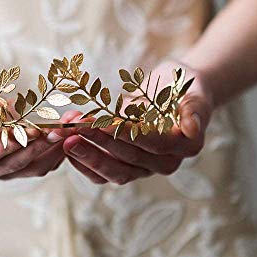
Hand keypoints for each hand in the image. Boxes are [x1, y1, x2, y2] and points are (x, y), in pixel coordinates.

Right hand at [0, 73, 67, 183]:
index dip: (8, 145)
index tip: (29, 132)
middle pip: (14, 163)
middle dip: (39, 146)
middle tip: (61, 129)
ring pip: (32, 166)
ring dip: (54, 148)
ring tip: (73, 127)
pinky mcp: (17, 162)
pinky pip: (41, 162)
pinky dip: (57, 147)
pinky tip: (71, 131)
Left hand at [56, 59, 214, 184]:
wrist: (174, 89)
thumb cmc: (184, 84)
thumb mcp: (193, 88)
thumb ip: (193, 109)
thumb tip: (192, 130)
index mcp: (185, 146)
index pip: (150, 142)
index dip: (121, 133)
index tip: (96, 122)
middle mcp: (165, 162)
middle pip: (127, 159)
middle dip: (96, 142)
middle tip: (71, 129)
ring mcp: (144, 168)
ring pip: (113, 171)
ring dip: (85, 155)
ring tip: (63, 137)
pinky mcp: (126, 167)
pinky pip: (103, 173)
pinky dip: (83, 162)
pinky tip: (65, 147)